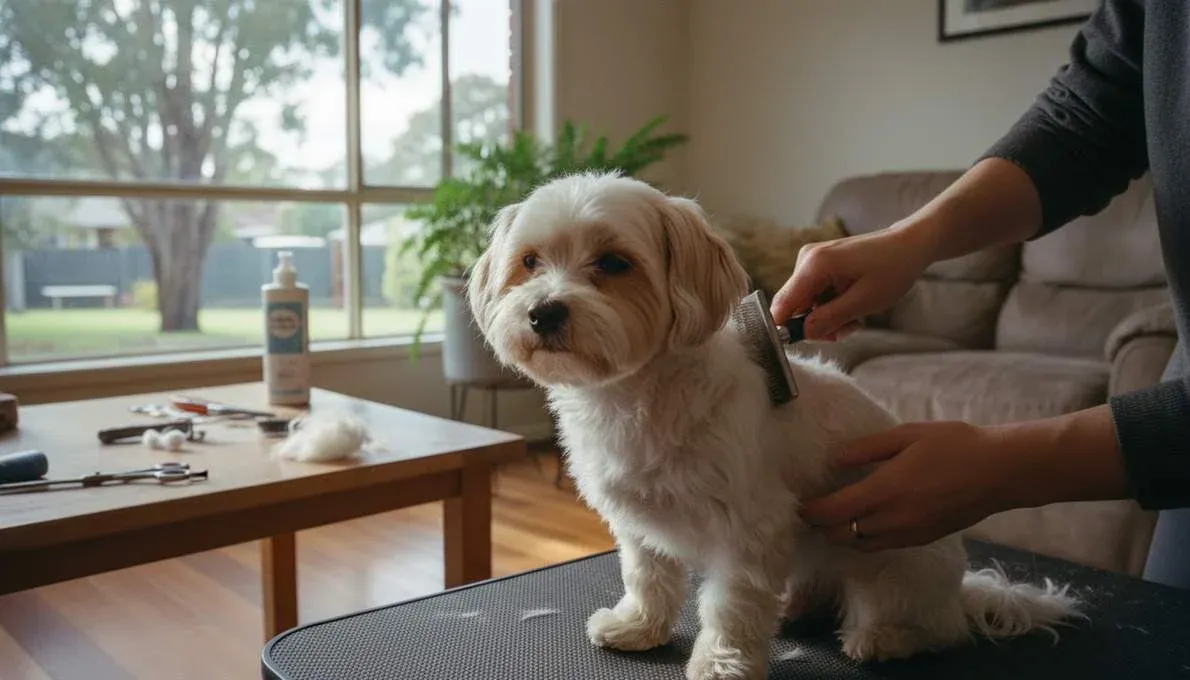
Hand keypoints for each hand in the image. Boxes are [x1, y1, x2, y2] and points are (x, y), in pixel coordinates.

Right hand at [769, 223, 935, 340]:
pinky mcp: (819, 264)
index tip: (809, 342)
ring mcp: (812, 260)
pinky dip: (830, 307)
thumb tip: (803, 334)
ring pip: (806, 304)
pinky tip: (851, 307)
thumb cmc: (892, 270)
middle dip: (817, 325)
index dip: (787, 328)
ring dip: (827, 318)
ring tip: (855, 319)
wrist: (909, 245)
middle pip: (794, 306)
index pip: (783, 305)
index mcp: (814, 265)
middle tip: (847, 330)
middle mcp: (806, 259)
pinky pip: (814, 295)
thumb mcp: (863, 302)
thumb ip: (829, 319)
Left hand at [799, 421, 1020, 550]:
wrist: (1001, 471)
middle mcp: (894, 519)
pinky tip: (863, 523)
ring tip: (832, 519)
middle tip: (810, 513)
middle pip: (842, 534)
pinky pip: (883, 546)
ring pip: (861, 545)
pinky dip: (864, 539)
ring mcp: (909, 533)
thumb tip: (836, 459)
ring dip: (842, 535)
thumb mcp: (907, 435)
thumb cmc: (955, 445)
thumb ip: (867, 449)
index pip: (834, 511)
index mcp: (886, 490)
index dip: (811, 512)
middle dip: (822, 526)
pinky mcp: (923, 539)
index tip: (799, 505)